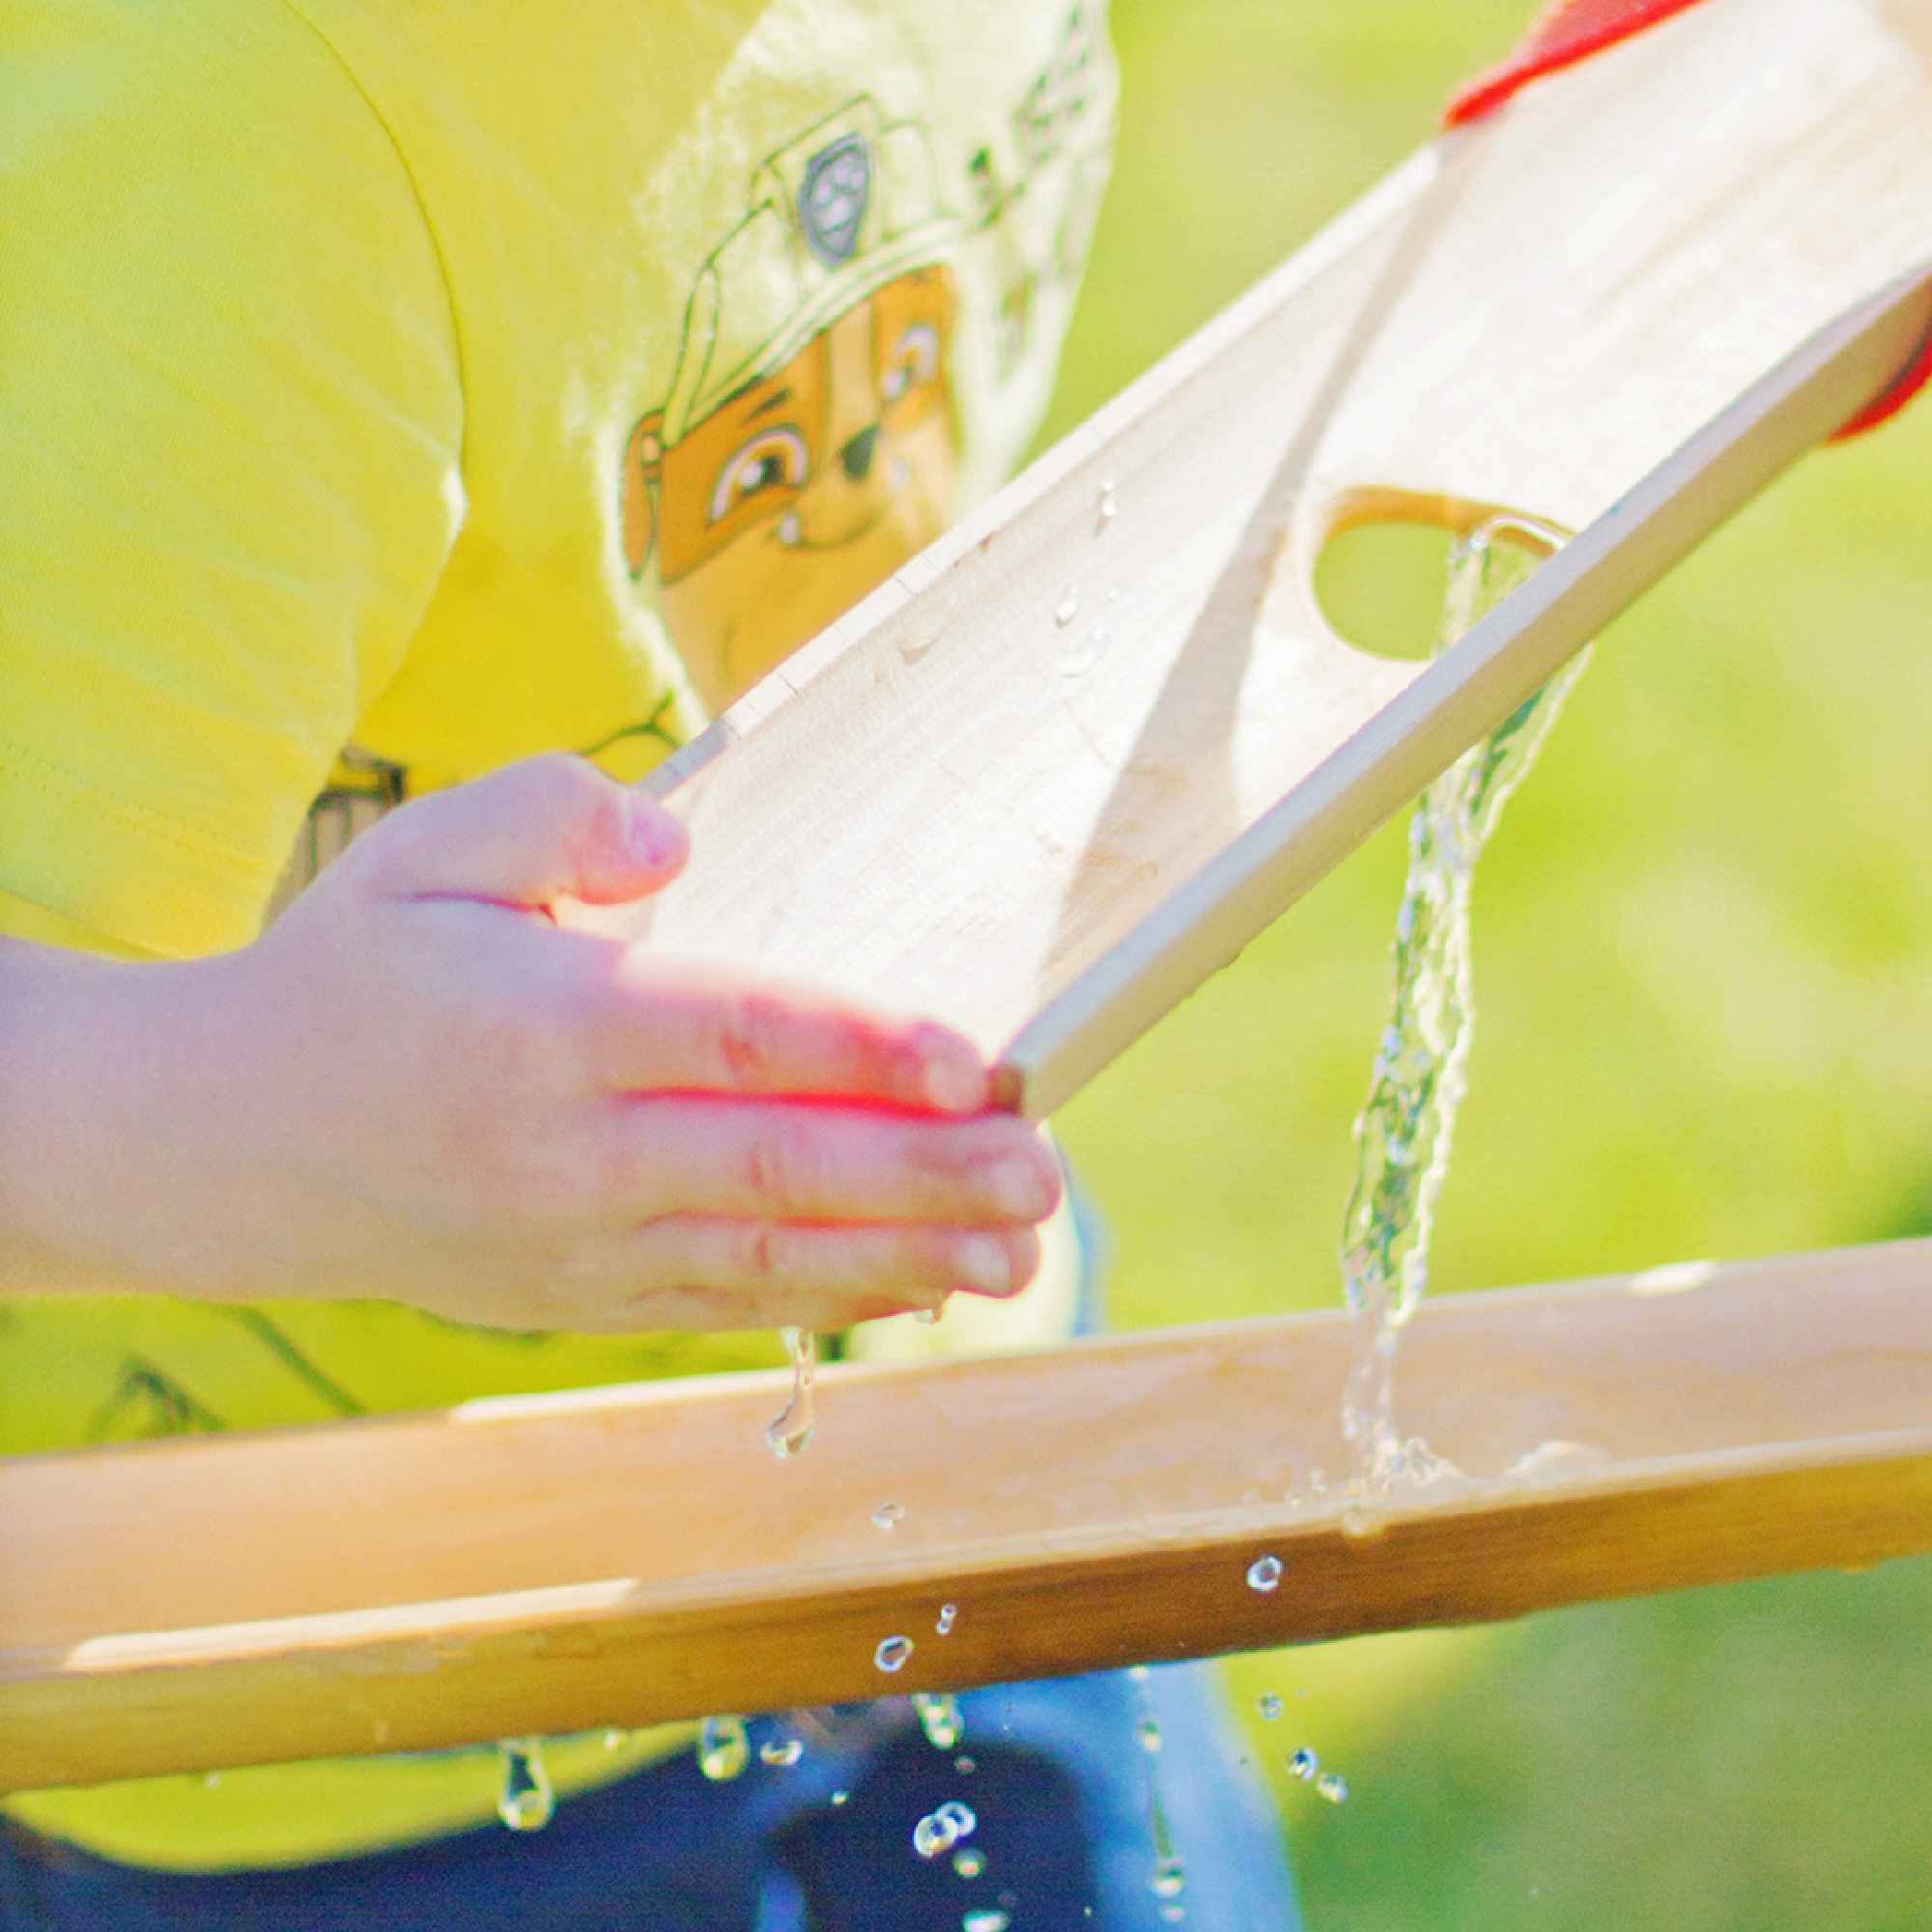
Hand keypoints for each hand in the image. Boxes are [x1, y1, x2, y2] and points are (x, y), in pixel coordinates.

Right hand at [0, 756, 1059, 1331]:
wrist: (225, 1145)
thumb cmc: (351, 974)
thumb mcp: (424, 850)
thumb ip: (555, 811)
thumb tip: (679, 843)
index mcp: (542, 1022)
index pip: (732, 1036)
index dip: (861, 1048)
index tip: (975, 1059)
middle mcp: (567, 1150)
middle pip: (775, 1168)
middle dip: (924, 1176)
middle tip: (1047, 1171)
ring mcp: (573, 1242)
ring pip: (766, 1257)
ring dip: (906, 1257)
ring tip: (1020, 1251)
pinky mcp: (575, 1296)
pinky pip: (721, 1303)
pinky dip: (826, 1300)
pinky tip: (916, 1287)